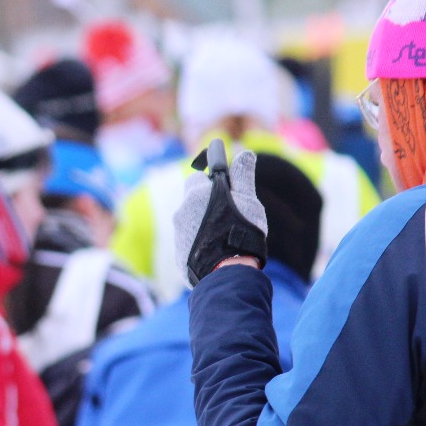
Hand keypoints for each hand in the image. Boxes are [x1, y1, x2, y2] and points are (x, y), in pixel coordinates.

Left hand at [173, 147, 267, 285]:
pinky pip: (189, 244)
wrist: (227, 272)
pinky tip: (216, 251)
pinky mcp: (179, 256)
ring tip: (224, 236)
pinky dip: (199, 244)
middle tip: (226, 214)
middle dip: (205, 203)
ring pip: (189, 223)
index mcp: (195, 194)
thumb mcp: (247, 200)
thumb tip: (245, 153)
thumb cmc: (240, 231)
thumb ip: (243, 176)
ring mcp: (178, 235)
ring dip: (202, 225)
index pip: (197, 177)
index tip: (223, 189)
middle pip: (191, 201)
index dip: (210, 182)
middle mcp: (181, 213)